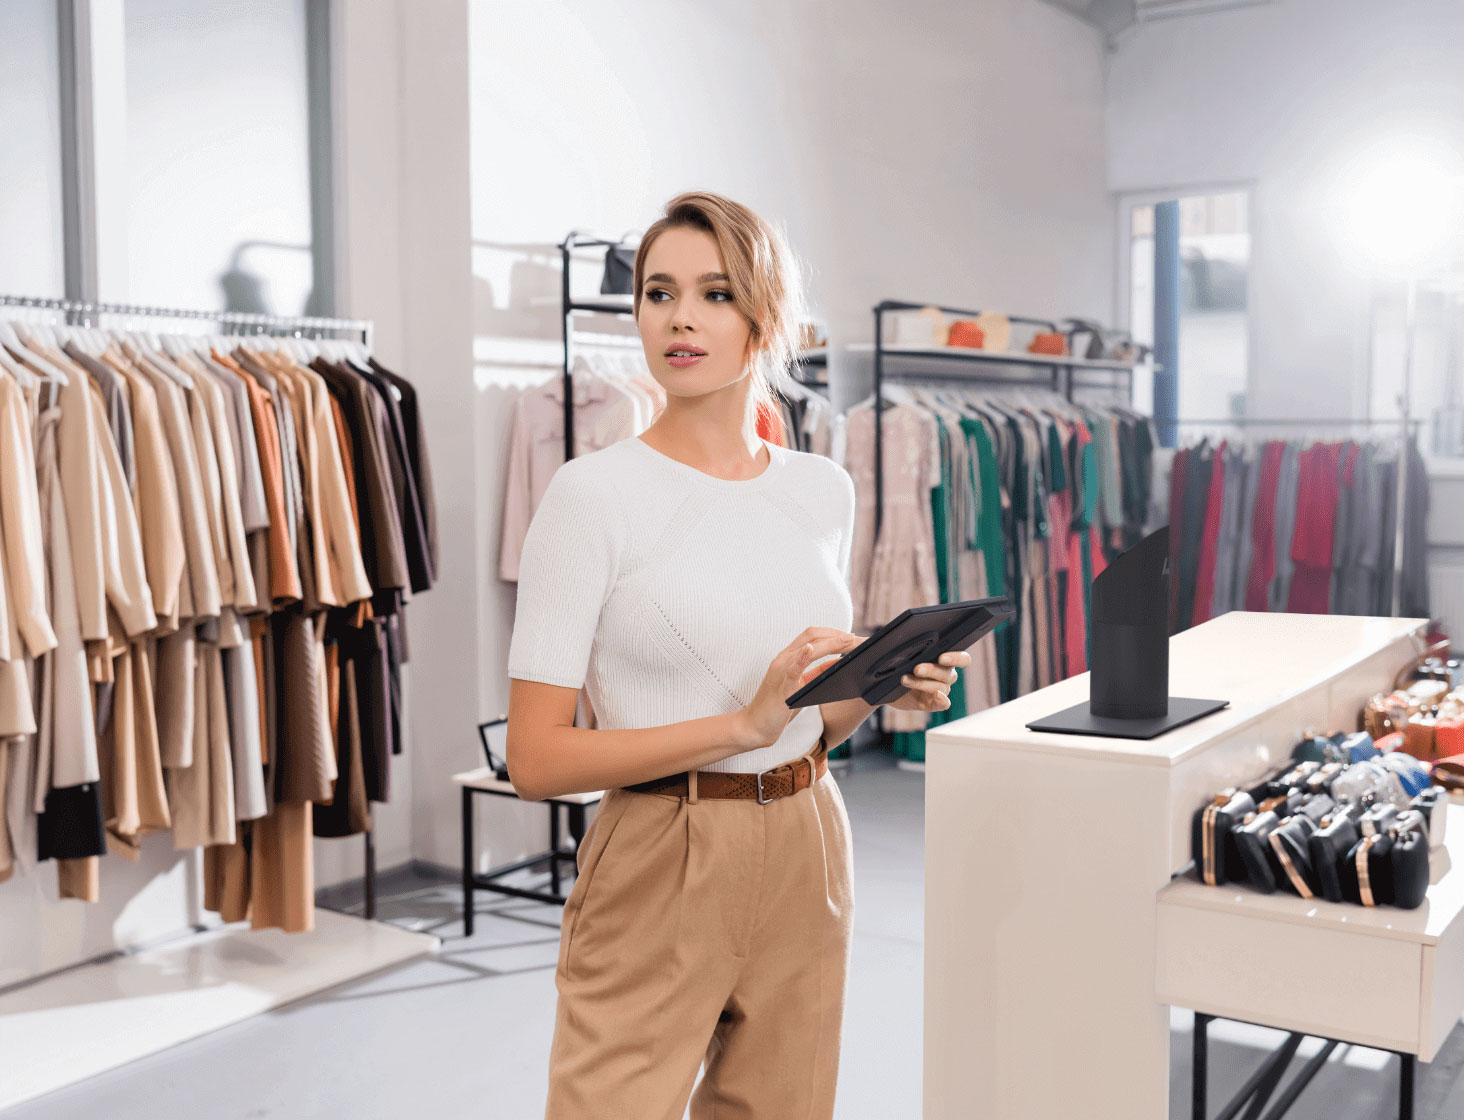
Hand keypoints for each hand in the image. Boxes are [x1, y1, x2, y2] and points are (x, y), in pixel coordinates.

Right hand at [737, 627, 862, 749]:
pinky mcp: (781, 688)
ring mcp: (781, 671)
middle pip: (813, 636)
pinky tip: (811, 649)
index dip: (834, 632)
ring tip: (850, 642)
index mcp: (788, 657)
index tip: (852, 636)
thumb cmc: (778, 707)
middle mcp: (783, 659)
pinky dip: (802, 657)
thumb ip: (818, 673)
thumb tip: (840, 663)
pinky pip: (792, 670)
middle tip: (859, 640)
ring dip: (832, 643)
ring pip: (807, 648)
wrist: (755, 726)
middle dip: (839, 635)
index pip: (812, 635)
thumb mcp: (802, 686)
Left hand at [886, 649, 972, 711]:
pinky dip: (942, 700)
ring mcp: (941, 690)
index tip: (941, 657)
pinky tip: (935, 696)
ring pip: (940, 687)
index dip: (956, 658)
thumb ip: (909, 644)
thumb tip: (903, 632)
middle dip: (931, 670)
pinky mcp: (933, 703)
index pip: (962, 659)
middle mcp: (946, 675)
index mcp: (945, 659)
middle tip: (917, 669)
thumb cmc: (899, 664)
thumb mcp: (903, 653)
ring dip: (922, 683)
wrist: (887, 685)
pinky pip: (944, 704)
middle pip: (948, 673)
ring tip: (904, 679)